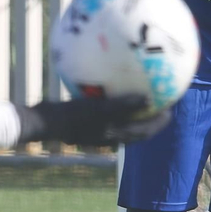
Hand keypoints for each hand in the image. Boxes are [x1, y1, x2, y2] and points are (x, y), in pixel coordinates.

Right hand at [15, 94, 171, 147]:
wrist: (39, 122)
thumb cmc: (68, 117)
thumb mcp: (97, 110)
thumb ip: (122, 105)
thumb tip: (147, 99)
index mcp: (112, 136)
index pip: (142, 132)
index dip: (158, 124)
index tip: (171, 110)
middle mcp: (105, 133)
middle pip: (134, 125)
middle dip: (149, 114)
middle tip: (161, 97)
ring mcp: (92, 126)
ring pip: (118, 115)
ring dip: (130, 105)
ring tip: (138, 87)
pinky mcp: (81, 116)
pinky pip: (102, 104)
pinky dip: (109, 94)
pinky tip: (106, 76)